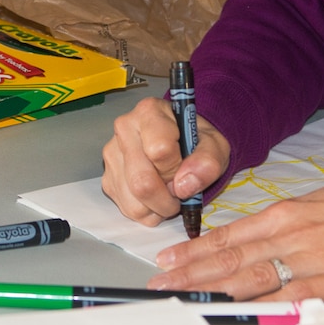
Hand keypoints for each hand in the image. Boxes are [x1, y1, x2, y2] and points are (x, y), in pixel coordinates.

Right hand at [101, 97, 230, 225]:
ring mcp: (112, 155)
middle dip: (168, 198)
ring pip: (134, 201)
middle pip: (142, 182)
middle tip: (180, 193)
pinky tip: (157, 197)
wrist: (181, 144)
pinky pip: (128, 209)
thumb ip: (208, 162)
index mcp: (150, 112)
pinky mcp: (108, 178)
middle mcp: (124, 129)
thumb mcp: (215, 145)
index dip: (178, 168)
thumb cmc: (195, 141)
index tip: (186, 168)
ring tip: (169, 194)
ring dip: (159, 208)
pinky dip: (148, 212)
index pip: (160, 150)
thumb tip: (184, 186)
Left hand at [148, 185, 323, 301]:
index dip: (193, 250)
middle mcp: (288, 235)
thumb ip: (277, 224)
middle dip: (191, 272)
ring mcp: (308, 259)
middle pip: (230, 257)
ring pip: (251, 276)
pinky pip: (288, 297)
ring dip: (213, 289)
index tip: (166, 260)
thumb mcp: (312, 205)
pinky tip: (234, 310)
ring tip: (184, 297)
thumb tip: (244, 239)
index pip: (227, 235)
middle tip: (160, 283)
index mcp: (282, 214)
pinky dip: (259, 305)